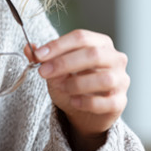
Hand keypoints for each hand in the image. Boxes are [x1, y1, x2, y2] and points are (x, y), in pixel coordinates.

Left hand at [29, 30, 128, 150]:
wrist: (85, 113)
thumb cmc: (73, 85)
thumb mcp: (55, 71)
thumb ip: (43, 59)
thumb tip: (29, 48)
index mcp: (100, 43)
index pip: (81, 37)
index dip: (58, 45)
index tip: (39, 55)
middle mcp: (115, 58)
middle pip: (93, 54)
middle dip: (65, 63)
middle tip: (43, 72)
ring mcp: (121, 80)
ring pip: (104, 78)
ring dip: (77, 84)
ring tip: (63, 88)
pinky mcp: (120, 101)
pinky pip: (107, 102)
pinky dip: (87, 102)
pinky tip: (74, 102)